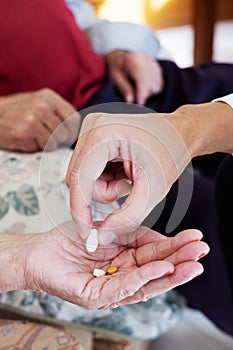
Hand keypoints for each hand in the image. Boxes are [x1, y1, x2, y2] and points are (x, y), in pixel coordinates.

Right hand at [0, 88, 77, 151]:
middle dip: (57, 140)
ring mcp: (32, 119)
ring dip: (45, 144)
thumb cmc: (18, 111)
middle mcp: (42, 106)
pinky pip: (40, 148)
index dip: (73, 132)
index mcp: (49, 97)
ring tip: (33, 136)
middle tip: (44, 137)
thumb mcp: (38, 102)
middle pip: (64, 133)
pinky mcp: (23, 132)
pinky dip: (33, 147)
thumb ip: (57, 112)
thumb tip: (77, 131)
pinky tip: (24, 138)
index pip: (73, 119)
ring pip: (54, 143)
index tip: (67, 137)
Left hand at [2, 223, 208, 308]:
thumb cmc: (72, 239)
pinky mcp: (96, 297)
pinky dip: (145, 277)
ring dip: (171, 274)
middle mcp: (122, 278)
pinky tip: (163, 268)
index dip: (176, 248)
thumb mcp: (110, 231)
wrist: (40, 250)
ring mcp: (110, 290)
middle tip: (203, 252)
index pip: (156, 256)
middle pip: (156, 272)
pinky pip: (124, 287)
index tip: (195, 237)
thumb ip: (133, 235)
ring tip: (193, 264)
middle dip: (181, 261)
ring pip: (146, 284)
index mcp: (126, 262)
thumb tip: (162, 239)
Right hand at [67, 112, 189, 240]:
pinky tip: (123, 171)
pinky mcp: (92, 140)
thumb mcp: (154, 189)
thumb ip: (128, 217)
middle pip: (78, 180)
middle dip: (103, 194)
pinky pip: (87, 172)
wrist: (179, 132)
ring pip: (82, 179)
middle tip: (129, 188)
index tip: (86, 235)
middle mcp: (91, 127)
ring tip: (129, 177)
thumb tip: (101, 237)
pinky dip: (105, 180)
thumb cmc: (171, 151)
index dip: (80, 211)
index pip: (78, 180)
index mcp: (103, 133)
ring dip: (106, 188)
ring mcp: (90, 131)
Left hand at [106, 50, 163, 104]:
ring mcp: (153, 63)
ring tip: (139, 92)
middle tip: (136, 99)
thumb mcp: (115, 77)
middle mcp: (145, 59)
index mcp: (133, 60)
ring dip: (150, 93)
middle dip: (145, 94)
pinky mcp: (157, 67)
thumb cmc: (116, 67)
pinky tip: (145, 89)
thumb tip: (130, 101)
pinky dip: (153, 89)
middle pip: (151, 82)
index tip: (140, 103)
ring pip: (157, 84)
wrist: (120, 57)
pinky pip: (160, 83)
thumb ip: (124, 88)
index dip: (142, 92)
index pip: (142, 78)